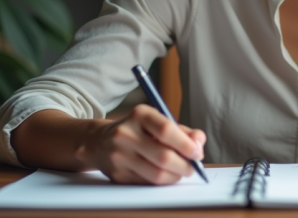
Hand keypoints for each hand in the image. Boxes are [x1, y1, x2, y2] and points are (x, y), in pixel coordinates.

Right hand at [78, 104, 205, 184]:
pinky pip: (147, 182)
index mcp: (139, 115)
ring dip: (175, 176)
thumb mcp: (157, 122)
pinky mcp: (117, 174)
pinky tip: (166, 175)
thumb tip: (199, 143)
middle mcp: (126, 134)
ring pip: (156, 174)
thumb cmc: (137, 130)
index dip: (186, 144)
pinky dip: (162, 181)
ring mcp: (119, 155)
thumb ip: (182, 131)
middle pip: (163, 156)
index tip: (197, 153)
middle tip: (193, 168)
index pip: (166, 130)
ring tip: (181, 172)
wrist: (98, 142)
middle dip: (184, 165)